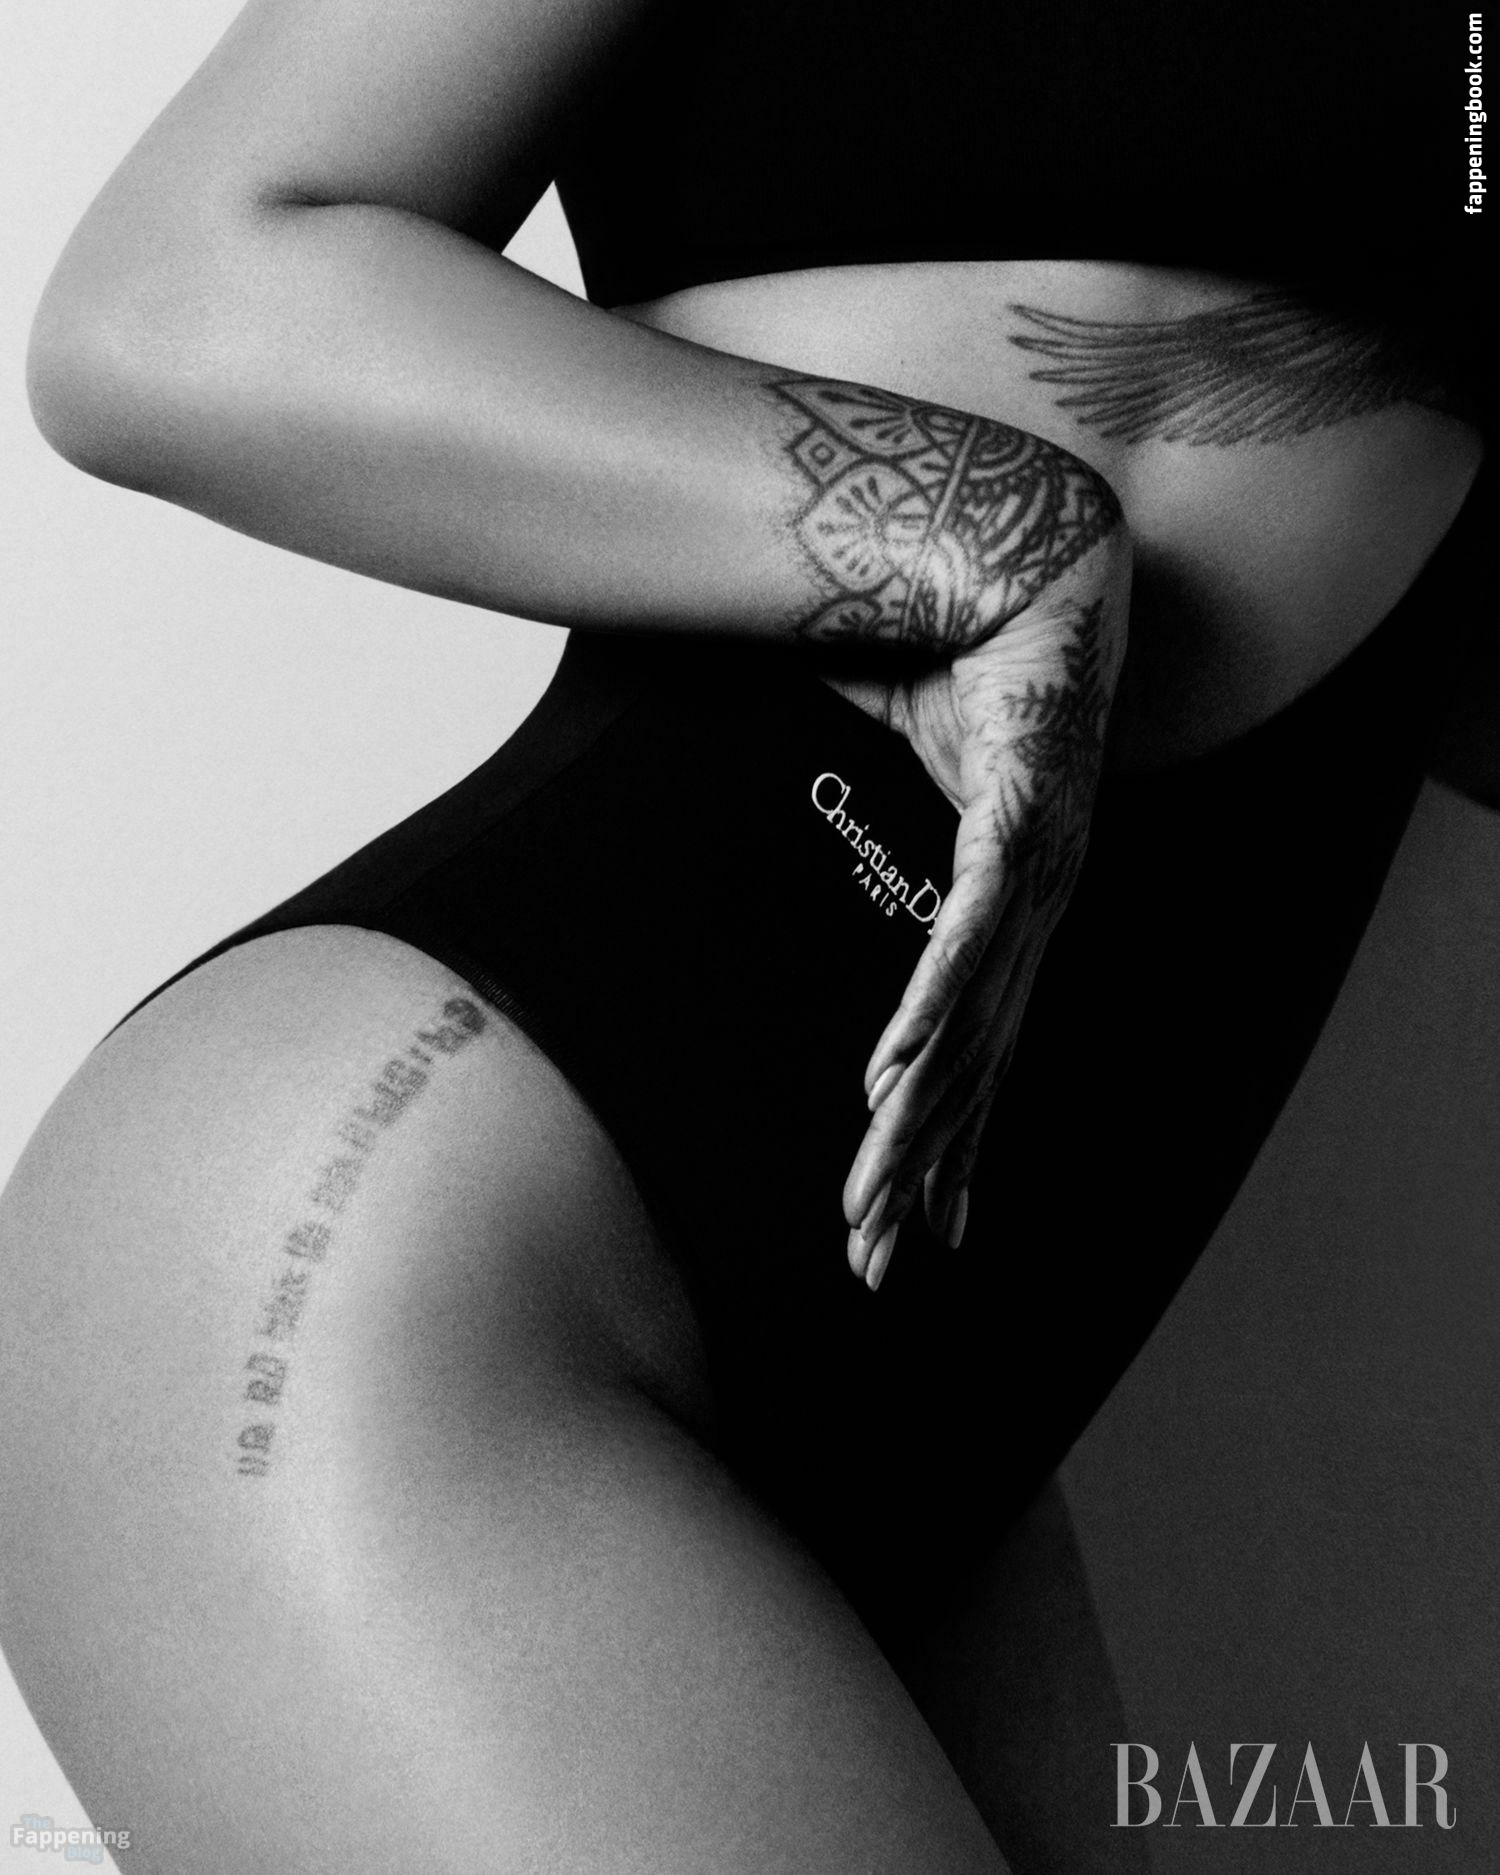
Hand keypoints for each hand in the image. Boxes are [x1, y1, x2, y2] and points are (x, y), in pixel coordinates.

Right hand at [826, 532, 1130, 1287]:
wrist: (1019, 559)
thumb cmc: (949, 658)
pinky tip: (895, 1079)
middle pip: (968, 1070)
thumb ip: (829, 813)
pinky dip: (933, 1010)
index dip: (945, 1146)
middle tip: (878, 1265)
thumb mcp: (877, 766)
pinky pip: (970, 938)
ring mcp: (1035, 877)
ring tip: (872, 1202)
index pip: (969, 1054)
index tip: (918, 1223)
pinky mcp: (1023, 827)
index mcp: (1001, 911)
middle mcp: (1028, 914)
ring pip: (968, 1025)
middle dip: (921, 1173)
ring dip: (917, 1117)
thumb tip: (734, 820)